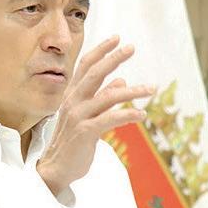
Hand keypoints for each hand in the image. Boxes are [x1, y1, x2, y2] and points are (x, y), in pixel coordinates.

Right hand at [36, 35, 154, 195]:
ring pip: (108, 96)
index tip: (117, 38)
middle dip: (114, 58)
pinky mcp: (85, 132)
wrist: (56, 169)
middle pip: (95, 74)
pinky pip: (110, 119)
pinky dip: (128, 114)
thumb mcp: (86, 116)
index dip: (101, 51)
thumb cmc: (72, 142)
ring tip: (151, 89)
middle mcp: (73, 102)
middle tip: (132, 48)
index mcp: (72, 96)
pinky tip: (142, 114)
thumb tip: (120, 81)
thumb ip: (101, 97)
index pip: (85, 66)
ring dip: (133, 91)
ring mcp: (78, 117)